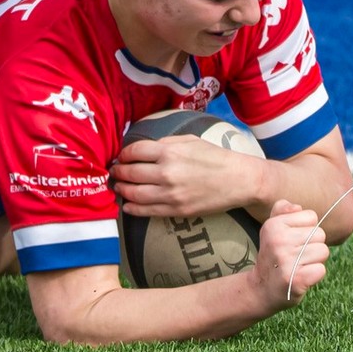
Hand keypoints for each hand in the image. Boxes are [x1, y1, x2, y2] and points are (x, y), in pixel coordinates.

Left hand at [111, 133, 261, 216]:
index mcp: (169, 151)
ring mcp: (171, 194)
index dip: (123, 154)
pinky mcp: (177, 210)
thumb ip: (164, 142)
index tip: (120, 156)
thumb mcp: (189, 140)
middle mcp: (167, 173)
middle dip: (119, 172)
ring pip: (135, 194)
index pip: (134, 151)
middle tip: (114, 172)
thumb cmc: (214, 156)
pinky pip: (148, 211)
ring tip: (118, 187)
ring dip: (122, 190)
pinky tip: (127, 206)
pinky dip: (133, 209)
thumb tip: (143, 149)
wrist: (237, 180)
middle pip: (131, 173)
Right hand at [247, 200, 328, 310]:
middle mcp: (278, 240)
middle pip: (320, 234)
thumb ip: (282, 210)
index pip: (311, 216)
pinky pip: (321, 270)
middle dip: (313, 244)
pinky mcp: (296, 279)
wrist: (262, 288)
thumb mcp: (271, 228)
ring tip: (300, 265)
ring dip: (315, 260)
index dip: (306, 228)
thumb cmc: (273, 254)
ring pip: (323, 251)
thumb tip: (298, 207)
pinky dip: (315, 275)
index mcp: (273, 225)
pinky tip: (302, 276)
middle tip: (297, 255)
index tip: (293, 240)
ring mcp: (286, 261)